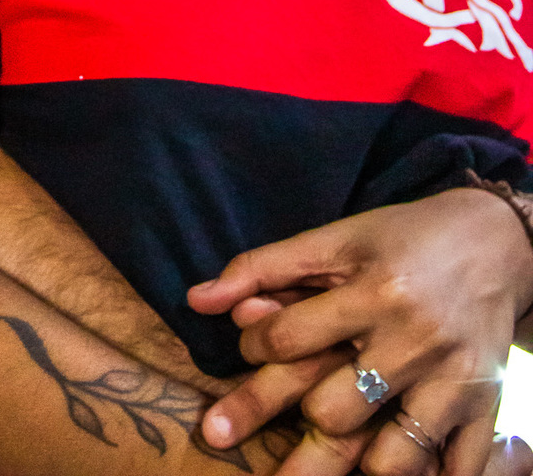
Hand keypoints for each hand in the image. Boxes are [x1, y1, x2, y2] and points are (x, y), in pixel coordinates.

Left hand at [188, 190, 532, 475]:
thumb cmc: (401, 238)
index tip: (249, 350)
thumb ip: (264, 267)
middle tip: (275, 421)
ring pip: (390, 460)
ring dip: (355, 467)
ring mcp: (453, 381)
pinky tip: (392, 471)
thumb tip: (195, 301)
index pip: (290, 339)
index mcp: (373, 291)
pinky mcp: (485, 408)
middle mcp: (413, 339)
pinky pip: (454, 472)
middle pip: (333, 412)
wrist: (495, 241)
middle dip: (298, 420)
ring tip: (330, 464)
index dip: (253, 349)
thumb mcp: (336, 239)